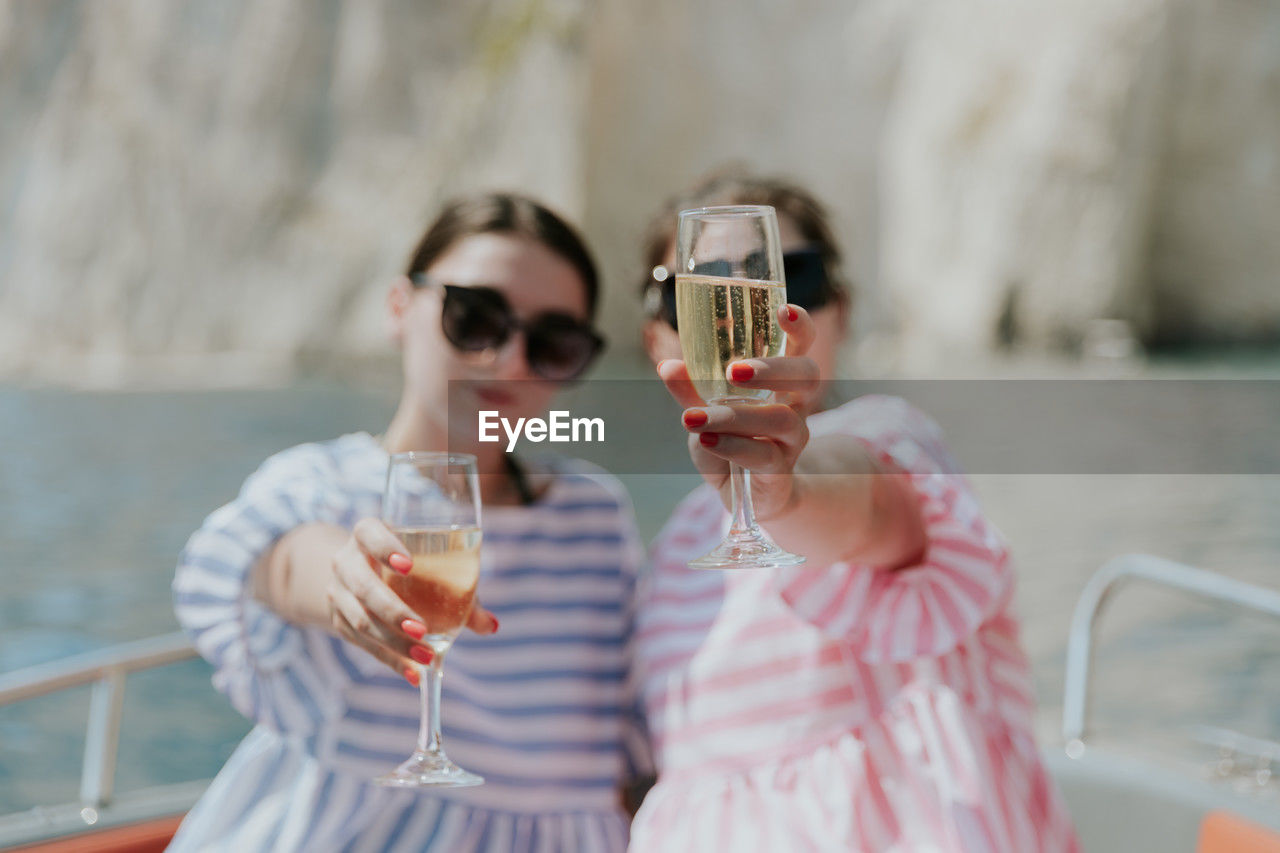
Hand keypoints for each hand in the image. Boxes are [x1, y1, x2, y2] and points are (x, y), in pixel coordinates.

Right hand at [325, 518, 497, 683]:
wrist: (359, 575)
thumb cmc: (409, 565)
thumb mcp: (430, 565)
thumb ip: (462, 590)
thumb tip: (491, 625)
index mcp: (367, 534)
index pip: (369, 533)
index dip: (385, 547)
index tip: (409, 565)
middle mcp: (346, 560)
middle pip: (363, 586)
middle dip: (393, 610)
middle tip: (422, 629)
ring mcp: (337, 592)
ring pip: (361, 620)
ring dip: (394, 642)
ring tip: (426, 657)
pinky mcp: (338, 620)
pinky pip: (362, 644)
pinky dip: (390, 660)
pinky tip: (413, 674)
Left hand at [658, 305, 820, 520]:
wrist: (751, 497)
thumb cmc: (734, 442)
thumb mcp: (708, 411)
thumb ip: (691, 389)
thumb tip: (667, 366)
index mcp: (782, 381)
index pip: (802, 345)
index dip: (800, 326)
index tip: (783, 309)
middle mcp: (795, 406)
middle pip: (807, 376)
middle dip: (774, 369)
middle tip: (734, 370)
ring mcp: (792, 440)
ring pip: (782, 419)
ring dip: (736, 416)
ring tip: (693, 417)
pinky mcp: (780, 471)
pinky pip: (763, 456)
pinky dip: (731, 446)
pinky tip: (705, 439)